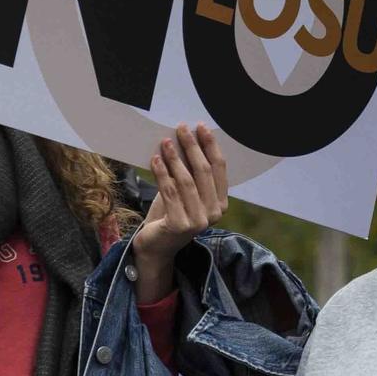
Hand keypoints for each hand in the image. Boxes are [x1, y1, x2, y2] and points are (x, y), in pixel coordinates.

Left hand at [129, 123, 227, 301]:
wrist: (155, 248)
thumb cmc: (170, 215)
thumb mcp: (185, 194)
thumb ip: (191, 174)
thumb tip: (188, 141)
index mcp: (221, 203)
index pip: (219, 168)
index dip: (210, 146)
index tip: (200, 127)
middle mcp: (214, 213)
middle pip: (203, 171)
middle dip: (192, 147)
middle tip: (181, 129)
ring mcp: (198, 220)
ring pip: (186, 180)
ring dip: (175, 158)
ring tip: (165, 142)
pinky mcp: (180, 225)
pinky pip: (170, 192)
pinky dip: (162, 173)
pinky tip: (155, 160)